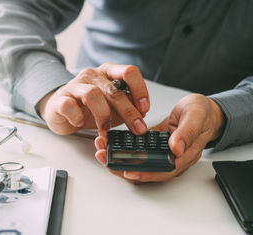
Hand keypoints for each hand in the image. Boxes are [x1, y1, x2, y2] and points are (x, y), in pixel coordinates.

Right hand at [39, 62, 149, 134]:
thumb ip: (126, 107)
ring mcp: (75, 85)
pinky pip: (69, 106)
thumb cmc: (88, 108)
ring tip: (105, 130)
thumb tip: (141, 115)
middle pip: (113, 90)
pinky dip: (76, 117)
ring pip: (92, 95)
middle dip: (128, 112)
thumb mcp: (112, 107)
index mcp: (108, 73)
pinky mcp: (60, 99)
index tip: (144, 109)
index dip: (140, 90)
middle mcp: (92, 75)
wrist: (60, 110)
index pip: (129, 72)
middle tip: (137, 128)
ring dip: (103, 116)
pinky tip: (79, 123)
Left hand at [95, 94, 224, 182]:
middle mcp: (171, 158)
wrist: (203, 110)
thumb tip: (176, 148)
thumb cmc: (202, 113)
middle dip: (122, 166)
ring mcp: (161, 153)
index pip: (162, 171)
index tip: (126, 170)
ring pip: (138, 163)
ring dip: (119, 158)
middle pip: (145, 171)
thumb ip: (187, 132)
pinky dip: (124, 149)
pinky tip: (111, 142)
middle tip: (104, 156)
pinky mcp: (154, 146)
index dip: (144, 174)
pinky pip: (137, 152)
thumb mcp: (196, 116)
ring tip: (102, 149)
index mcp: (184, 156)